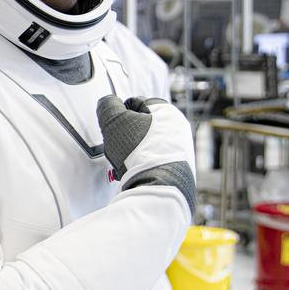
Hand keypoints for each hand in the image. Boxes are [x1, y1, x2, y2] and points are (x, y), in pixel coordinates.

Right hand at [97, 95, 196, 212]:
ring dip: (135, 151)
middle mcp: (179, 128)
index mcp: (167, 111)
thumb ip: (107, 105)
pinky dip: (144, 165)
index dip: (120, 113)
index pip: (136, 103)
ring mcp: (181, 149)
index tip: (114, 125)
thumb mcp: (113, 120)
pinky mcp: (179, 169)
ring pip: (148, 144)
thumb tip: (108, 102)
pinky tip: (136, 172)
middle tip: (118, 144)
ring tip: (126, 162)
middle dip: (128, 134)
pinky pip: (155, 161)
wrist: (160, 187)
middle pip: (143, 125)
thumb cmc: (139, 152)